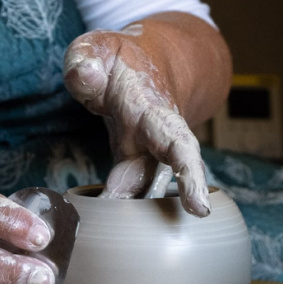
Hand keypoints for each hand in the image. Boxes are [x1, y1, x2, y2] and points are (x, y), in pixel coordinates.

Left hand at [63, 21, 210, 216]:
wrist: (141, 62)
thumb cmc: (117, 57)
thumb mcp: (95, 47)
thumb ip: (85, 61)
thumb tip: (84, 77)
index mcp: (151, 107)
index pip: (177, 141)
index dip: (189, 175)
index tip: (198, 207)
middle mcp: (156, 135)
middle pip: (171, 176)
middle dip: (167, 207)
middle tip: (148, 236)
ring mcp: (146, 152)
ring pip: (146, 186)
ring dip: (132, 209)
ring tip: (104, 226)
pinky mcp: (133, 163)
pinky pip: (129, 188)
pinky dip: (116, 204)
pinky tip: (96, 219)